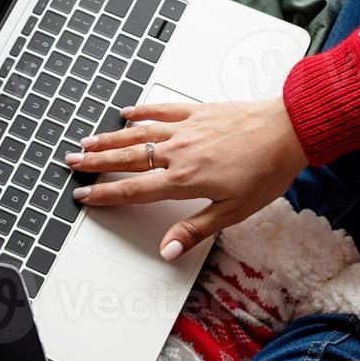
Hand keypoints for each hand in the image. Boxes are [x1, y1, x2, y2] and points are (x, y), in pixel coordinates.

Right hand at [63, 98, 306, 260]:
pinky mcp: (198, 111)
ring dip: (110, 138)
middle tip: (71, 163)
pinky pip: (162, 110)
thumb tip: (167, 250)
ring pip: (138, 134)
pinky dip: (142, 112)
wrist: (288, 130)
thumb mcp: (232, 211)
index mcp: (183, 180)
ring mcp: (186, 128)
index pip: (133, 190)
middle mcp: (178, 152)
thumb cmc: (266, 170)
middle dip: (96, 163)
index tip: (84, 196)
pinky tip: (127, 113)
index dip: (105, 194)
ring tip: (88, 142)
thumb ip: (194, 229)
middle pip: (127, 159)